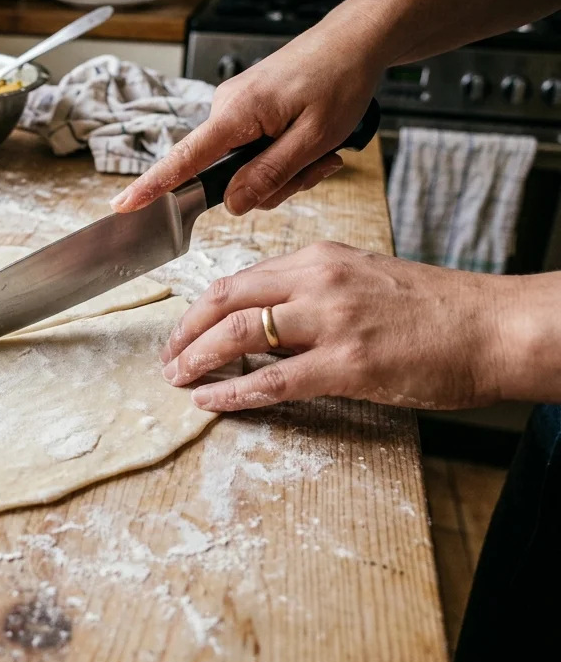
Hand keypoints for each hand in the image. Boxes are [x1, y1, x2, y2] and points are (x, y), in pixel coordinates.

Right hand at [111, 24, 380, 215]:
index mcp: (236, 113)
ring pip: (248, 166)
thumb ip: (270, 174)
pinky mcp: (248, 110)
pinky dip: (284, 154)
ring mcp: (236, 109)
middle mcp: (226, 108)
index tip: (124, 204)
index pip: (184, 159)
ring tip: (322, 149)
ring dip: (286, 169)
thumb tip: (233, 204)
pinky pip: (256, 149)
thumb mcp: (314, 138)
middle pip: (229, 175)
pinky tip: (313, 142)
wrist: (356, 40)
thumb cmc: (340, 79)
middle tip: (319, 165)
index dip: (153, 186)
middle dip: (274, 182)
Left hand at [160, 242, 525, 412]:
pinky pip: (275, 379)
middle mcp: (318, 281)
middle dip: (185, 331)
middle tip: (166, 358)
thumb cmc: (435, 308)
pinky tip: (212, 402)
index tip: (181, 330)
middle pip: (226, 300)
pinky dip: (235, 391)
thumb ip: (313, 290)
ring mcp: (332, 321)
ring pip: (242, 334)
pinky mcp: (349, 364)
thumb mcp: (364, 276)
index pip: (239, 279)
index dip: (200, 308)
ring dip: (199, 359)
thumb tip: (265, 316)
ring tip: (178, 379)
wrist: (494, 326)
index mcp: (319, 259)